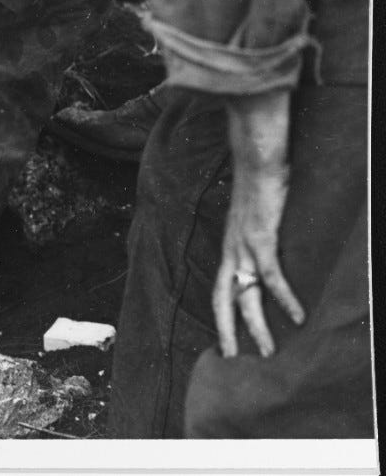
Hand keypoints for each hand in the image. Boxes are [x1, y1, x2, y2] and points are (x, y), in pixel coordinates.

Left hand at [212, 91, 304, 356]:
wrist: (257, 158)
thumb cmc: (259, 185)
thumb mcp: (255, 218)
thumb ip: (259, 238)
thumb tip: (269, 251)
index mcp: (228, 247)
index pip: (220, 288)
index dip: (221, 315)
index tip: (226, 340)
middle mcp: (231, 249)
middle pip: (224, 298)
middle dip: (227, 331)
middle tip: (232, 359)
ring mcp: (243, 244)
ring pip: (245, 294)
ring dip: (257, 325)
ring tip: (268, 351)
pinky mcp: (260, 235)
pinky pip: (271, 273)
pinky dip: (284, 296)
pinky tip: (298, 315)